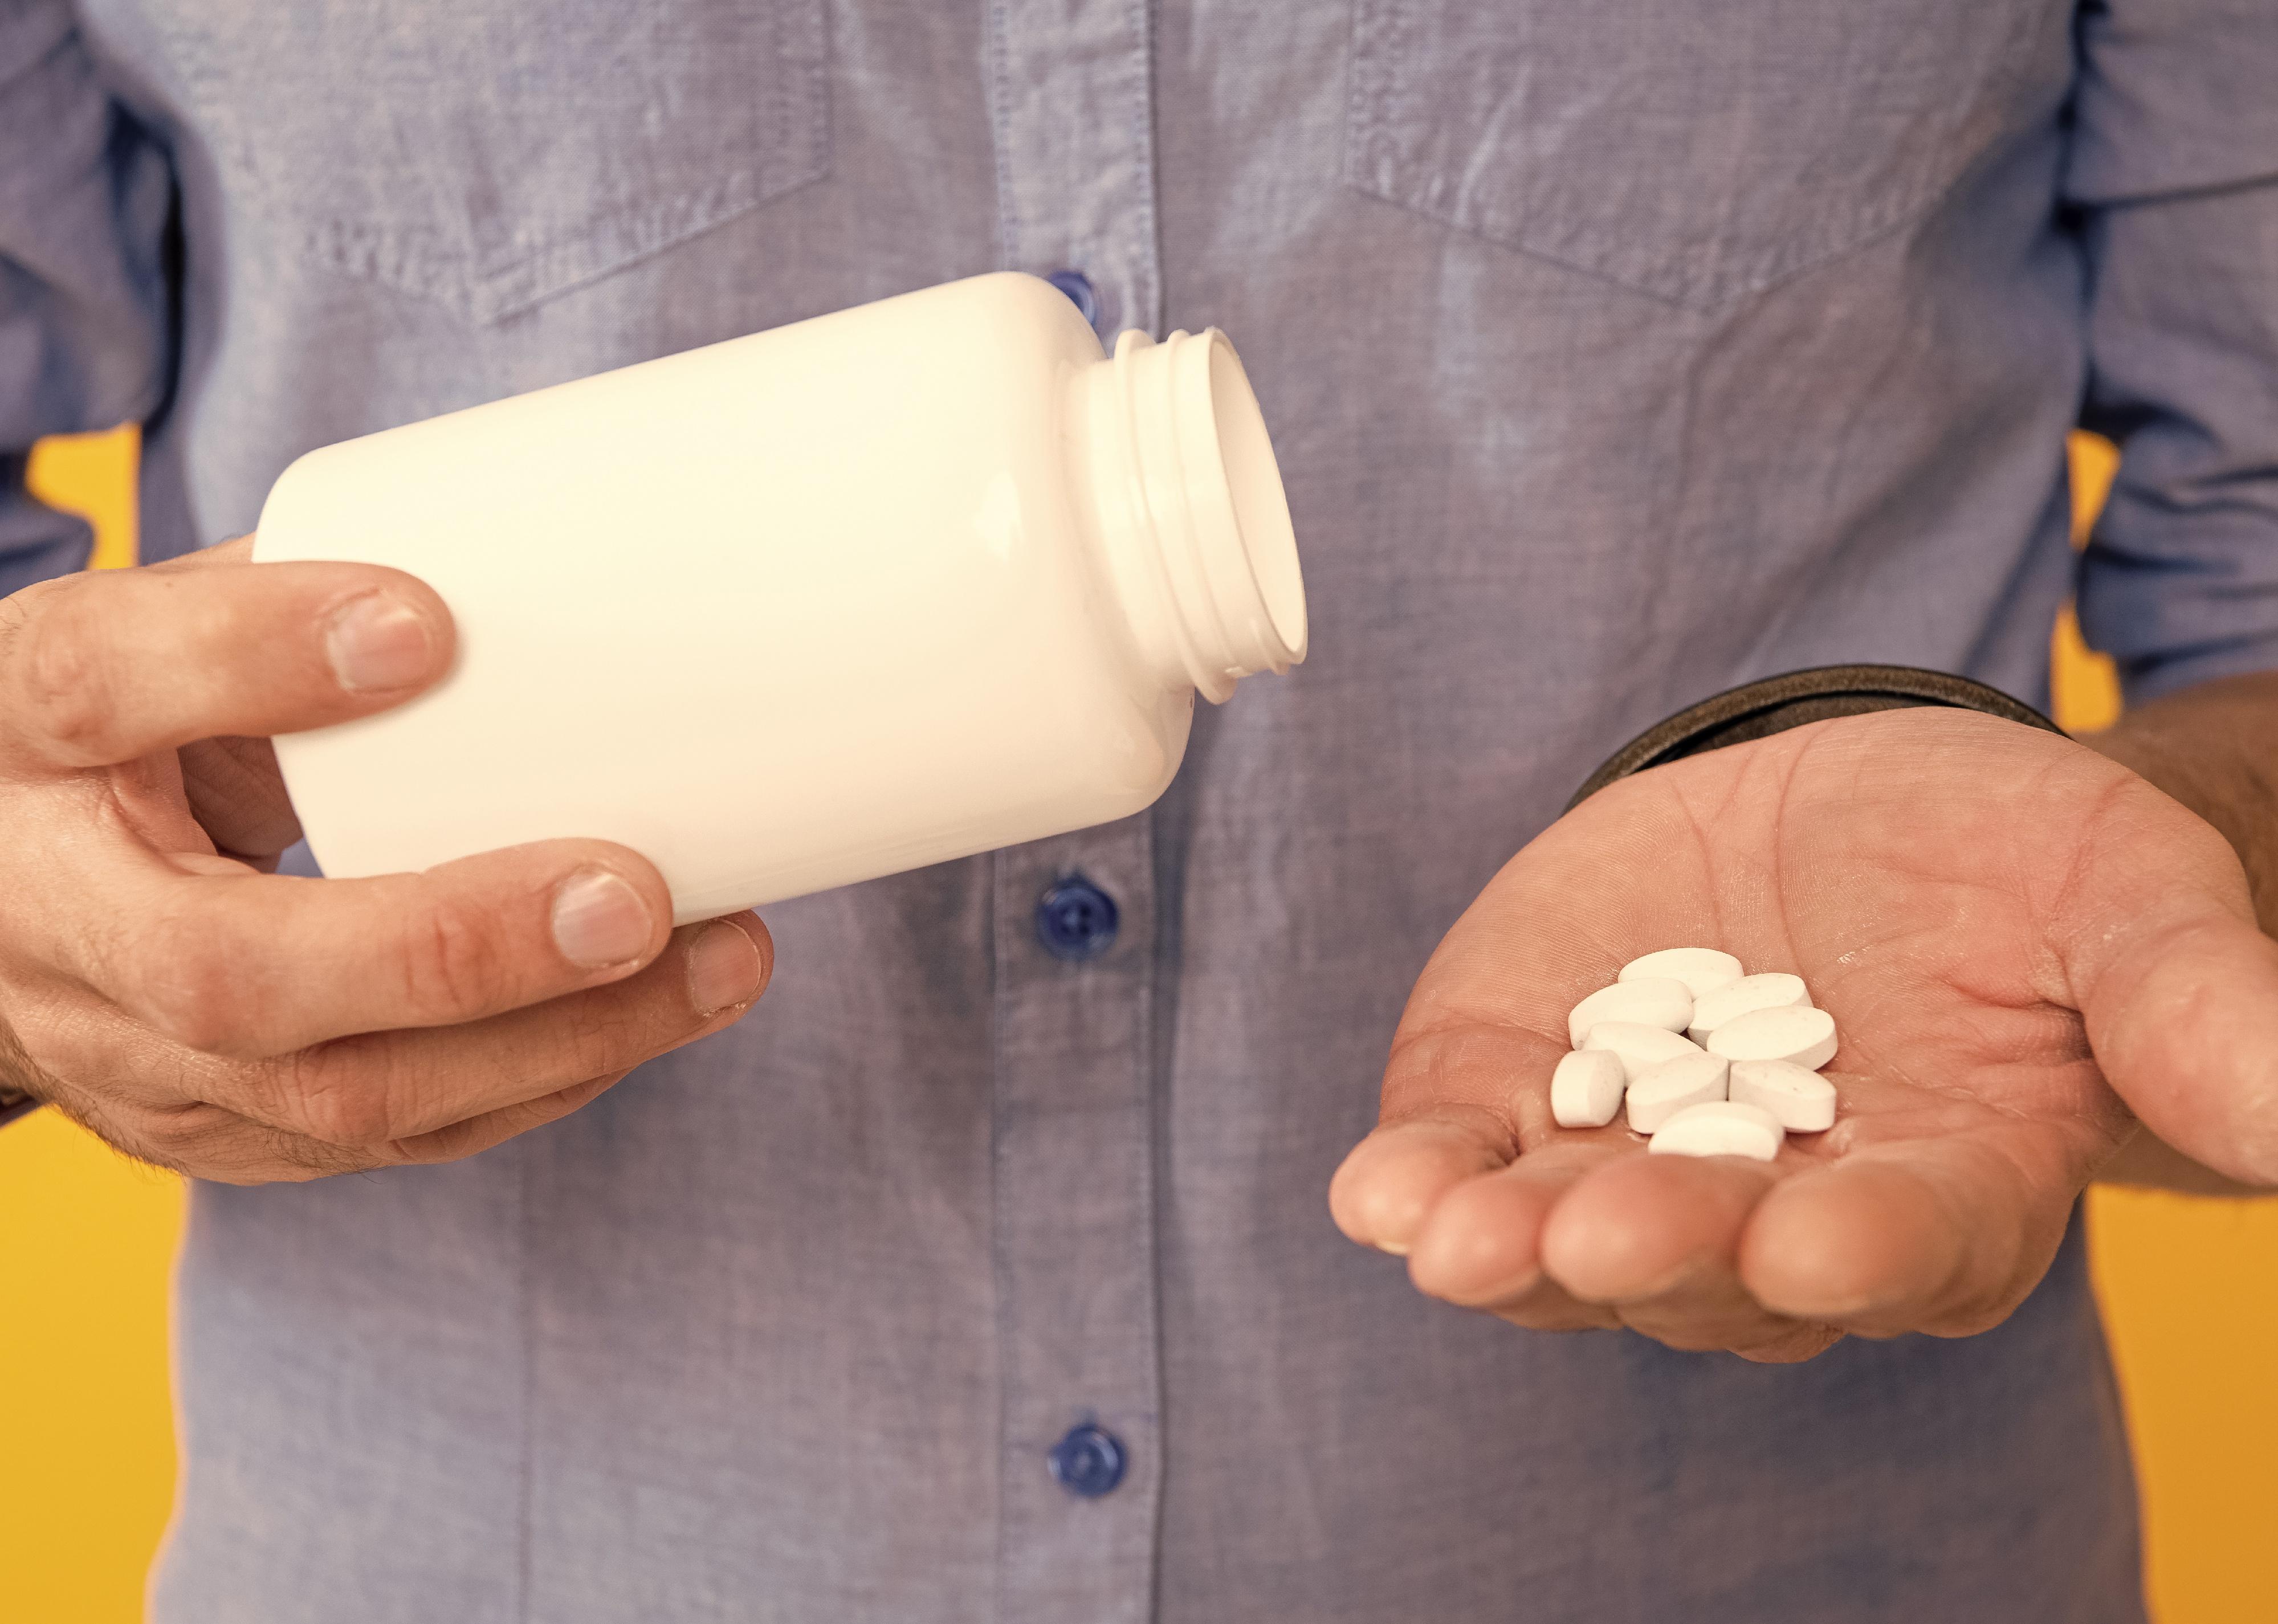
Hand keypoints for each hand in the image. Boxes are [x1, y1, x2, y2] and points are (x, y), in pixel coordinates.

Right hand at [0, 539, 770, 1182]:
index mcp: (14, 742)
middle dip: (454, 947)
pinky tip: (654, 1016)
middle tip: (638, 893)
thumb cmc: (92, 742)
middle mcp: (51, 929)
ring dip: (556, 1038)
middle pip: (230, 973)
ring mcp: (131, 1062)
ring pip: (339, 1097)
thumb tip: (499, 551)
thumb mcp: (136, 634)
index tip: (421, 619)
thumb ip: (269, 594)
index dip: (247, 652)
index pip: (93, 687)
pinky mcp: (216, 1134)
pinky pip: (390, 1139)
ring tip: (722, 962)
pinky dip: (541, 1081)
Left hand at [1329, 708, 2277, 1360]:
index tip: (1820, 1241)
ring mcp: (1639, 1165)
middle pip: (1721, 1268)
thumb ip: (2192, 1007)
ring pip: (1573, 1244)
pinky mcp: (1528, 1094)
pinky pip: (1470, 1156)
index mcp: (1949, 1188)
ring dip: (1512, 1246)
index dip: (1867, 1248)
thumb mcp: (2118, 899)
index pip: (1913, 1243)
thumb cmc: (2012, 868)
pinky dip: (1421, 1177)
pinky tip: (1381, 1188)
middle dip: (1662, 1251)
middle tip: (1604, 1238)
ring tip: (1450, 1234)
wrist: (1854, 820)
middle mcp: (1786, 1214)